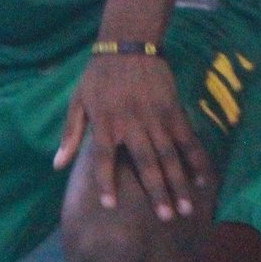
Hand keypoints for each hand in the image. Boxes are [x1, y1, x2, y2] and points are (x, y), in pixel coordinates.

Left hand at [53, 53, 210, 223]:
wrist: (129, 43)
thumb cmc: (99, 76)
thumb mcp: (78, 101)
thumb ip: (70, 134)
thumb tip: (57, 166)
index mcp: (106, 122)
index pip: (104, 157)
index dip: (106, 182)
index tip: (110, 206)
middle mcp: (132, 123)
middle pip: (146, 162)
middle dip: (158, 191)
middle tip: (167, 217)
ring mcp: (156, 117)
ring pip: (170, 155)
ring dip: (180, 182)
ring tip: (187, 208)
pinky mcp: (174, 110)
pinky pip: (187, 139)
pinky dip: (196, 159)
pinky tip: (203, 179)